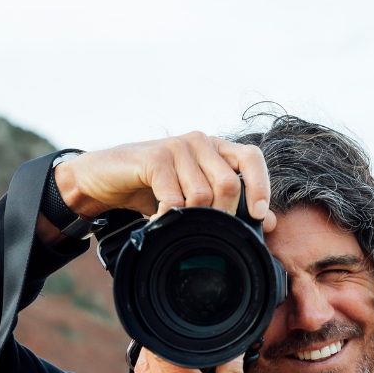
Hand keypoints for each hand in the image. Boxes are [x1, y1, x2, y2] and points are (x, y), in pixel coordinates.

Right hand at [52, 133, 275, 228]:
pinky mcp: (154, 157)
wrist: (105, 179)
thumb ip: (230, 204)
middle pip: (229, 182)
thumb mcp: (194, 197)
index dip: (260, 186)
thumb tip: (268, 221)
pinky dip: (171, 216)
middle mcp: (199, 141)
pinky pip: (176, 196)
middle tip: (206, 231)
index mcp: (215, 148)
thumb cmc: (152, 188)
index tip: (257, 215)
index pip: (252, 158)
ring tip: (179, 223)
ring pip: (203, 193)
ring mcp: (176, 146)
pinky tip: (162, 219)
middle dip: (222, 215)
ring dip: (193, 218)